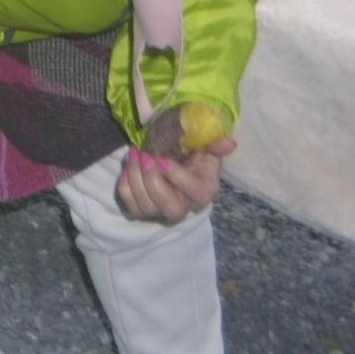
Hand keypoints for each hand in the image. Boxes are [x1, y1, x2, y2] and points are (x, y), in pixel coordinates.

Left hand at [116, 135, 232, 223]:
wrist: (175, 163)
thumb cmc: (192, 156)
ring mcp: (162, 211)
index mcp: (205, 191)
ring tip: (134, 153)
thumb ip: (215, 145)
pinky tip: (129, 166)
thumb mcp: (206, 148)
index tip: (162, 158)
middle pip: (170, 208)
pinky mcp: (143, 210)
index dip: (178, 177)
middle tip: (144, 155)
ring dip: (135, 177)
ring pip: (146, 206)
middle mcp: (185, 207)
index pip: (196, 194)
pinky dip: (125, 184)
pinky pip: (130, 204)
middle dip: (153, 181)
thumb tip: (229, 143)